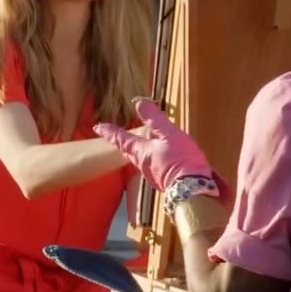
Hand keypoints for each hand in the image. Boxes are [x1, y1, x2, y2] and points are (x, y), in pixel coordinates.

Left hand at [95, 98, 213, 193]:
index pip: (121, 139)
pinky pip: (153, 166)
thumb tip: (138, 102)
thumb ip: (155, 118)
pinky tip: (162, 157)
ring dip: (140, 150)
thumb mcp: (169, 134)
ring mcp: (152, 175)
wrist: (193, 189)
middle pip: (129, 151)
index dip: (109, 131)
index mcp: (141, 151)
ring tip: (143, 143)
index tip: (97, 127)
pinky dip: (153, 158)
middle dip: (123, 143)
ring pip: (141, 159)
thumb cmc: (180, 159)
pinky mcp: (163, 181)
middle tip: (118, 137)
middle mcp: (142, 164)